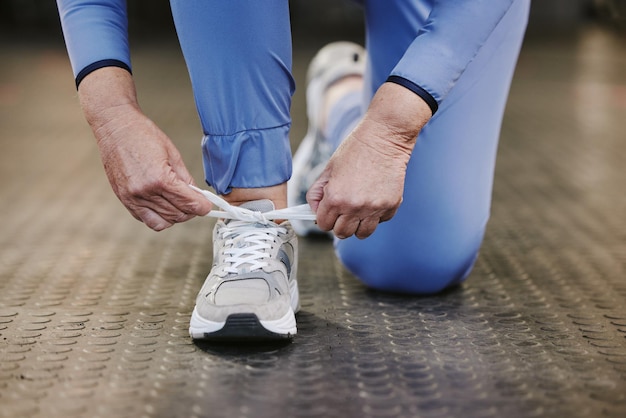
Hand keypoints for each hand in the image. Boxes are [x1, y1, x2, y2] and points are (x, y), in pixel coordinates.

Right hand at [79, 68, 211, 230]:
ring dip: (176, 216)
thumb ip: (185, 178)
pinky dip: (159, 217)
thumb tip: (196, 195)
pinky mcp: (124, 199)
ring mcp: (132, 198)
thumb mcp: (172, 154)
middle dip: (191, 211)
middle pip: (177, 215)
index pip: (189, 203)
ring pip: (163, 221)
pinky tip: (163, 205)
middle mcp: (145, 192)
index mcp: (160, 178)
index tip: (207, 206)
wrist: (115, 127)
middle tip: (195, 203)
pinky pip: (145, 219)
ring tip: (180, 204)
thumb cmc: (143, 135)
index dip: (203, 207)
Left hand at [307, 120, 408, 238]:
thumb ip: (317, 193)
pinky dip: (377, 215)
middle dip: (339, 224)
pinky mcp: (391, 206)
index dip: (324, 218)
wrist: (383, 138)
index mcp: (335, 198)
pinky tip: (374, 198)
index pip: (324, 225)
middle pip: (342, 233)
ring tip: (358, 210)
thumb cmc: (355, 150)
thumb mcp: (328, 170)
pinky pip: (381, 222)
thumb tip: (315, 211)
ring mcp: (374, 208)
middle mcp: (354, 207)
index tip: (328, 211)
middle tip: (343, 211)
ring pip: (362, 234)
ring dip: (358, 225)